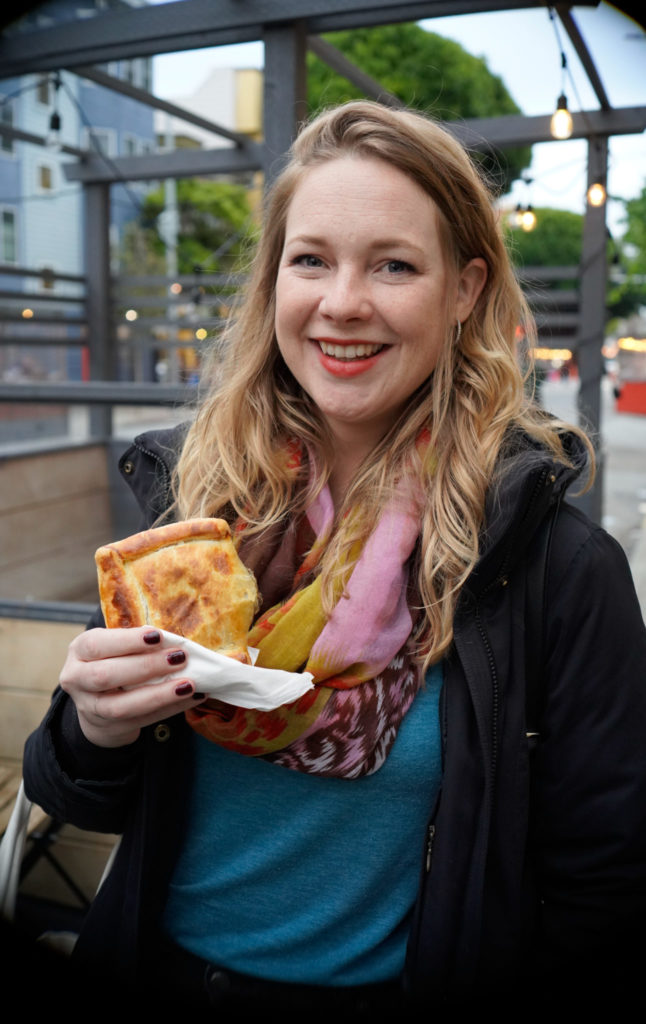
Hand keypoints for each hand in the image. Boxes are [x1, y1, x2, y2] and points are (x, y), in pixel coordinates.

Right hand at [59, 626, 206, 748]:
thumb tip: (176, 639)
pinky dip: (170, 709)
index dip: (128, 641)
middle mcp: (77, 680)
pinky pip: (142, 720)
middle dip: (146, 667)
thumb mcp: (115, 645)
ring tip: (189, 684)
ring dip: (159, 695)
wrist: (97, 699)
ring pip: (121, 706)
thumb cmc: (115, 659)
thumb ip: (137, 641)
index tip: (158, 636)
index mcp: (80, 651)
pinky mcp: (111, 727)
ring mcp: (92, 708)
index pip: (97, 645)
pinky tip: (193, 697)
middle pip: (106, 676)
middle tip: (180, 658)